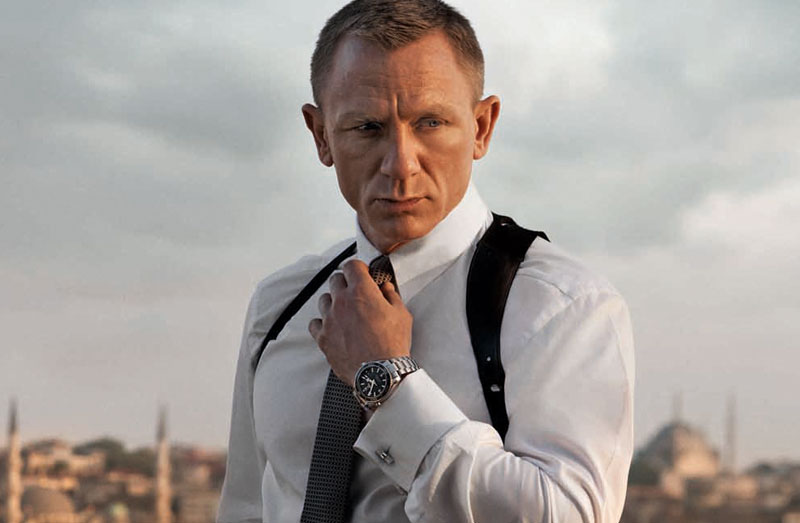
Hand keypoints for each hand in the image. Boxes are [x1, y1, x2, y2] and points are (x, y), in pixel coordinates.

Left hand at [308, 259, 411, 386]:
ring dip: (333, 301)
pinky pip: (315, 323)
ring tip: (344, 311)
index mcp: (362, 291)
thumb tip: (386, 287)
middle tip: (354, 292)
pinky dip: (322, 322)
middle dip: (345, 282)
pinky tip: (332, 327)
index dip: (357, 267)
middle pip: (335, 280)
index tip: (361, 273)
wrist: (380, 373)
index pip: (351, 265)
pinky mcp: (323, 338)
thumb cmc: (392, 345)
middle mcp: (342, 301)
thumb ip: (391, 295)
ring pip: (324, 299)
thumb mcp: (401, 314)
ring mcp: (330, 319)